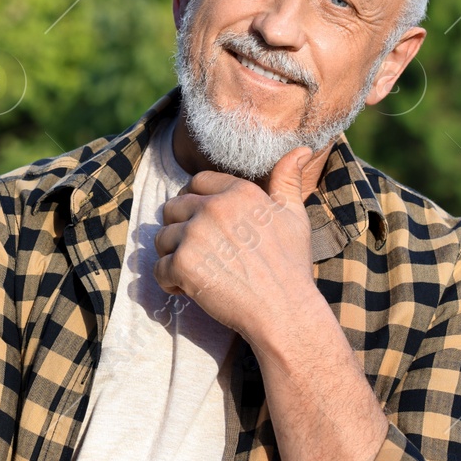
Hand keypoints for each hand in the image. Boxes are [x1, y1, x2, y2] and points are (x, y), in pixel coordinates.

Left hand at [153, 146, 317, 341]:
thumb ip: (287, 180)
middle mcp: (214, 207)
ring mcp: (195, 235)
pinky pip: (158, 269)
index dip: (196, 203)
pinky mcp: (183, 265)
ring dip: (173, 256)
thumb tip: (301, 149)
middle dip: (181, 229)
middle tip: (201, 253)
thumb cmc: (291, 266)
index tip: (205, 225)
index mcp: (238, 192)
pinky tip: (190, 290)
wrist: (284, 311)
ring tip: (196, 272)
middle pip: (173, 207)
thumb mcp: (294, 216)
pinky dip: (169, 283)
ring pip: (162, 238)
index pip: (198, 182)